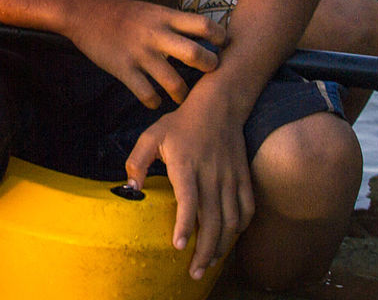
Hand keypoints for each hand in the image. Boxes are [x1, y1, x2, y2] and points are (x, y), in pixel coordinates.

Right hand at [63, 0, 226, 109]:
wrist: (84, 13)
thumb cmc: (122, 12)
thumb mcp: (152, 10)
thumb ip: (174, 23)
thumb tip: (201, 35)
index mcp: (165, 17)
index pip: (204, 25)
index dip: (220, 37)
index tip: (223, 47)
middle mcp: (156, 35)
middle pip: (195, 54)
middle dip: (209, 67)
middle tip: (211, 74)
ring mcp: (140, 54)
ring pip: (173, 82)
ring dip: (183, 94)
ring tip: (182, 97)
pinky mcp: (124, 69)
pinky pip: (147, 94)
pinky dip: (154, 102)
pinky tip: (155, 101)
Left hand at [124, 93, 254, 280]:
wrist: (218, 105)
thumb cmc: (181, 123)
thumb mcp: (152, 135)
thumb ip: (137, 161)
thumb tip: (130, 187)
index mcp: (186, 165)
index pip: (188, 200)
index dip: (184, 225)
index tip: (179, 246)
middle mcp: (211, 174)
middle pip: (212, 219)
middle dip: (204, 250)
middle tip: (194, 271)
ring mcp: (230, 177)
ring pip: (231, 220)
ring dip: (222, 246)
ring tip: (209, 263)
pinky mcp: (243, 177)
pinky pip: (247, 208)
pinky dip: (240, 228)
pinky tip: (230, 239)